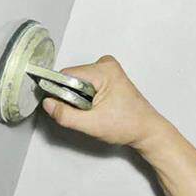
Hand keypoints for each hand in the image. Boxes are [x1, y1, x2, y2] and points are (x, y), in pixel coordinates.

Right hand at [42, 55, 167, 148]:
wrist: (147, 131)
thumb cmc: (127, 125)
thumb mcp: (92, 125)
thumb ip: (66, 115)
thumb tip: (48, 104)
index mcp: (104, 70)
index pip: (67, 75)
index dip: (60, 91)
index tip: (62, 106)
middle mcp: (106, 64)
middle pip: (72, 77)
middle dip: (71, 96)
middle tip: (86, 112)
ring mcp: (108, 68)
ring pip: (77, 81)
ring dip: (78, 97)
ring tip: (94, 110)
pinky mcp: (107, 75)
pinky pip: (85, 82)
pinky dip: (85, 96)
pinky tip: (97, 107)